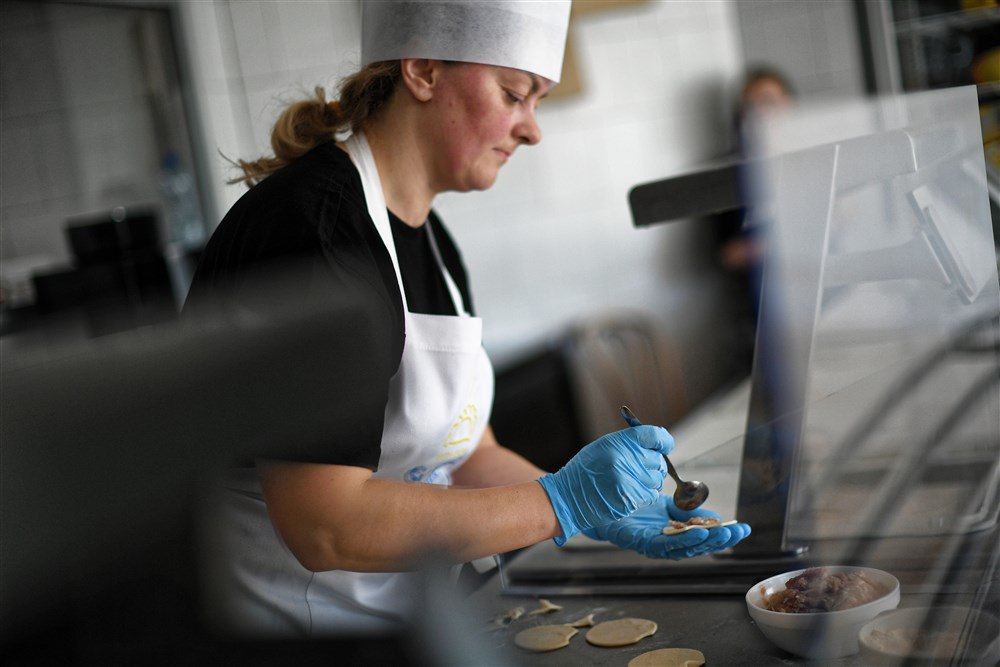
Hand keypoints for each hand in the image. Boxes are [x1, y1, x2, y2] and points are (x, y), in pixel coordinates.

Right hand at [537, 426, 670, 544]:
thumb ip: (629, 444)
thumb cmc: (586, 472)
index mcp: (618, 442)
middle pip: (658, 460)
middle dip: (653, 465)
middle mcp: (624, 459)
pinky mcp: (630, 499)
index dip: (664, 440)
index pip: (654, 435)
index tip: (665, 446)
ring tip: (630, 482)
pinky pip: (651, 495)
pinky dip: (644, 495)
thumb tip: (656, 446)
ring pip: (657, 479)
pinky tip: (629, 493)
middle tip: (638, 470)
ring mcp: (627, 480)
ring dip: (649, 482)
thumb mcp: (603, 447)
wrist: (568, 497)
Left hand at [582, 494, 750, 558]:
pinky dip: (681, 541)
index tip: (743, 528)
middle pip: (695, 545)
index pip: (699, 533)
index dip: (721, 532)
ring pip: (682, 549)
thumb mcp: (655, 491)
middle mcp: (661, 538)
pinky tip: (696, 534)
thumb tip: (711, 513)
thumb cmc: (619, 494)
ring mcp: (650, 542)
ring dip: (705, 543)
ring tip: (724, 535)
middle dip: (719, 540)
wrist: (585, 496)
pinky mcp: (638, 542)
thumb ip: (679, 498)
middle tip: (740, 533)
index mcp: (667, 525)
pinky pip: (663, 545)